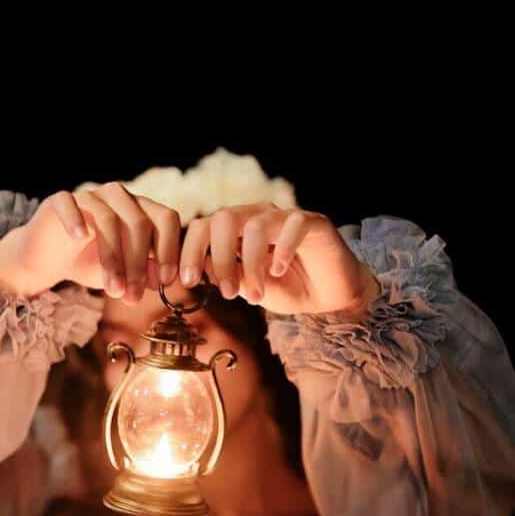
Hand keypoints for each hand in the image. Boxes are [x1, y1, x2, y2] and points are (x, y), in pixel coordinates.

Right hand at [0, 182, 181, 302]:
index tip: (168, 283)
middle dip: (138, 265)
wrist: (49, 261)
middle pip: (139, 222)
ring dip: (113, 259)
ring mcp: (89, 196)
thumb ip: (144, 274)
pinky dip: (74, 219)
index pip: (166, 219)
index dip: (170, 250)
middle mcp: (118, 197)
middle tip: (133, 297)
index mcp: (140, 210)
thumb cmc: (92, 264)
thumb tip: (161, 279)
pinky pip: (69, 203)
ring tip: (113, 291)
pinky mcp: (59, 200)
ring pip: (108, 219)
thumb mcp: (123, 275)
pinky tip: (79, 238)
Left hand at [179, 202, 380, 314]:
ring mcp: (285, 217)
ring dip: (251, 265)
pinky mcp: (314, 223)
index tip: (186, 281)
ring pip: (255, 225)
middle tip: (225, 293)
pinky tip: (279, 272)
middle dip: (218, 257)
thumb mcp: (250, 289)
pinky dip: (282, 249)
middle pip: (224, 218)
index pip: (203, 228)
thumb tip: (201, 266)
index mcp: (236, 231)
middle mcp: (258, 217)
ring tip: (256, 296)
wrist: (330, 298)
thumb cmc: (288, 290)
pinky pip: (293, 225)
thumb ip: (227, 276)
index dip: (190, 251)